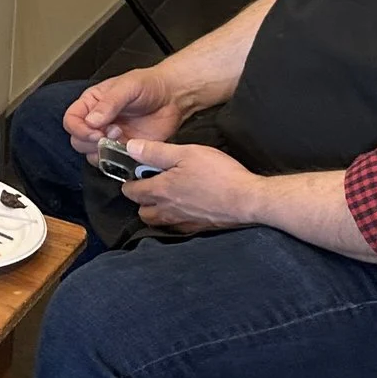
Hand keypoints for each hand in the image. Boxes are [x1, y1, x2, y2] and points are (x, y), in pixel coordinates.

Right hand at [62, 66, 186, 155]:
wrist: (173, 97)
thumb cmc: (149, 85)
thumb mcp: (127, 87)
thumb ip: (109, 103)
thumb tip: (91, 121)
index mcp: (92, 103)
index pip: (71, 120)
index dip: (79, 129)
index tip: (95, 131)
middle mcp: (97, 121)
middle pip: (77, 140)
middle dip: (92, 142)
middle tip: (113, 134)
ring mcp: (110, 137)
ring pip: (92, 154)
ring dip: (104, 152)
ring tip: (123, 139)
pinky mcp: (125, 150)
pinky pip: (112, 162)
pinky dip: (117, 161)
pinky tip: (130, 150)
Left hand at [121, 140, 260, 231]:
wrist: (247, 200)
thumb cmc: (218, 174)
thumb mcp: (185, 153)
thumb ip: (155, 152)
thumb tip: (130, 148)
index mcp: (160, 191)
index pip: (131, 192)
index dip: (129, 181)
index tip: (136, 172)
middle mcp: (168, 211)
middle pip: (142, 211)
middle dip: (141, 199)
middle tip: (153, 183)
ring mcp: (183, 223)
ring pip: (158, 222)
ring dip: (156, 211)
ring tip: (167, 195)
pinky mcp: (198, 229)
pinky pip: (176, 227)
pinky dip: (174, 219)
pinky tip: (185, 207)